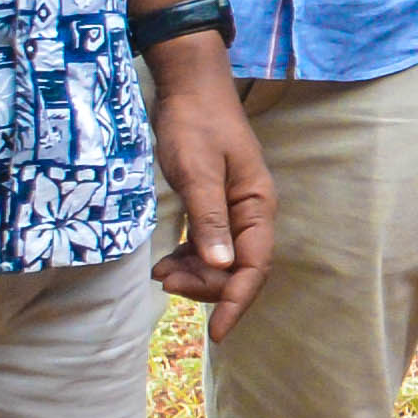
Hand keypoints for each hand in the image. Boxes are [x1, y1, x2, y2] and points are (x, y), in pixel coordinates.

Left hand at [149, 46, 275, 334]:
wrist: (188, 85)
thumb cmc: (195, 123)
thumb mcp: (198, 170)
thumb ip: (209, 218)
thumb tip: (222, 267)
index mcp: (256, 206)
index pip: (254, 267)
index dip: (236, 301)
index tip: (215, 332)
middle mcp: (251, 213)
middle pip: (238, 270)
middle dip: (207, 287)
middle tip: (166, 283)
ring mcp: (233, 211)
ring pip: (221, 262)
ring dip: (195, 275)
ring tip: (160, 274)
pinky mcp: (214, 205)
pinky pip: (208, 246)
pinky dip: (189, 259)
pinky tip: (165, 263)